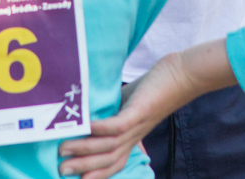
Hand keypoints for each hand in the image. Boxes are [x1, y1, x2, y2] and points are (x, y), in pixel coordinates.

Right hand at [58, 41, 234, 177]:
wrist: (183, 76)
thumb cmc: (155, 88)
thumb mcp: (130, 104)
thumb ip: (113, 112)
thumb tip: (89, 111)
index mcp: (131, 138)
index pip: (112, 163)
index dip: (94, 173)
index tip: (72, 177)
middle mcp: (133, 137)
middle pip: (106, 160)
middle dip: (82, 167)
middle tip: (60, 170)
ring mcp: (136, 126)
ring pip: (107, 146)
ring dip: (84, 149)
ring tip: (63, 148)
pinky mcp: (138, 113)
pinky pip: (117, 126)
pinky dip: (100, 129)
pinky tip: (85, 127)